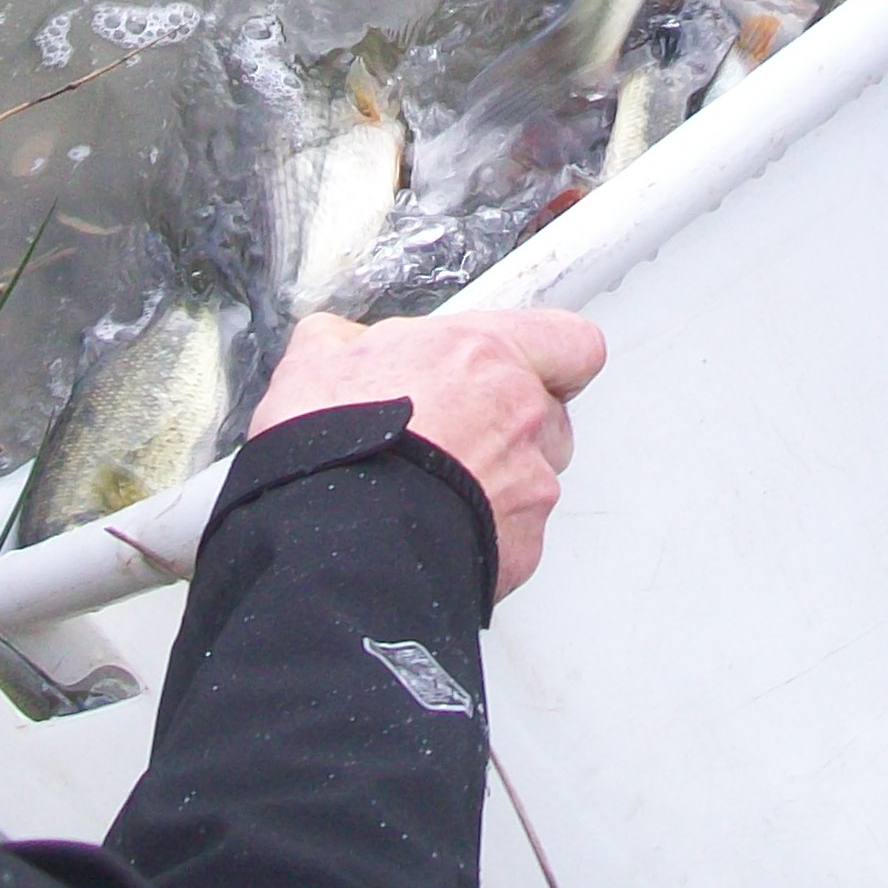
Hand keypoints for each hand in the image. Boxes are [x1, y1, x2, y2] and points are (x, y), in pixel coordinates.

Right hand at [250, 308, 606, 596]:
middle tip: (455, 437)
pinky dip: (486, 534)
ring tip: (435, 493)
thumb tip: (343, 343)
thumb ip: (350, 340)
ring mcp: (530, 485)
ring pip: (535, 477)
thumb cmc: (335, 452)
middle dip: (511, 426)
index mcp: (484, 354)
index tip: (522, 367)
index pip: (569, 342)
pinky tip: (434, 531)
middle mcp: (522, 415)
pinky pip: (517, 534)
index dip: (551, 356)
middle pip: (550, 415)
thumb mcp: (318, 359)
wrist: (338, 547)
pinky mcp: (524, 547)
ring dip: (500, 482)